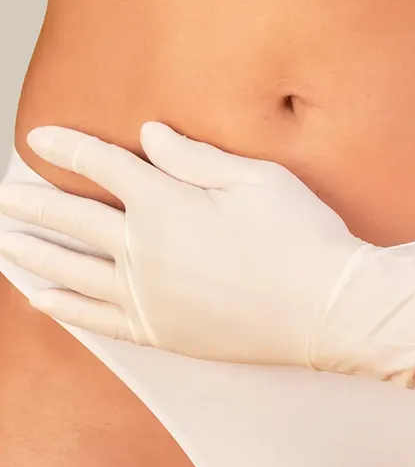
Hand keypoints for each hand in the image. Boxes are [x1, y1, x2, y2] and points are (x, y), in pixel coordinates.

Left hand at [0, 123, 414, 392]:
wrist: (329, 309)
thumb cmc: (300, 234)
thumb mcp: (255, 178)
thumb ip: (195, 156)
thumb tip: (149, 134)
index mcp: (168, 204)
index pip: (103, 166)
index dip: (68, 148)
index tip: (38, 140)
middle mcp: (146, 251)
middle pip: (75, 219)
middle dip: (33, 202)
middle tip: (2, 195)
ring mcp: (150, 297)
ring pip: (75, 270)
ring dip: (35, 254)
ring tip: (5, 244)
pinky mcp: (163, 332)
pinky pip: (98, 320)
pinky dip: (66, 308)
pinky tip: (41, 299)